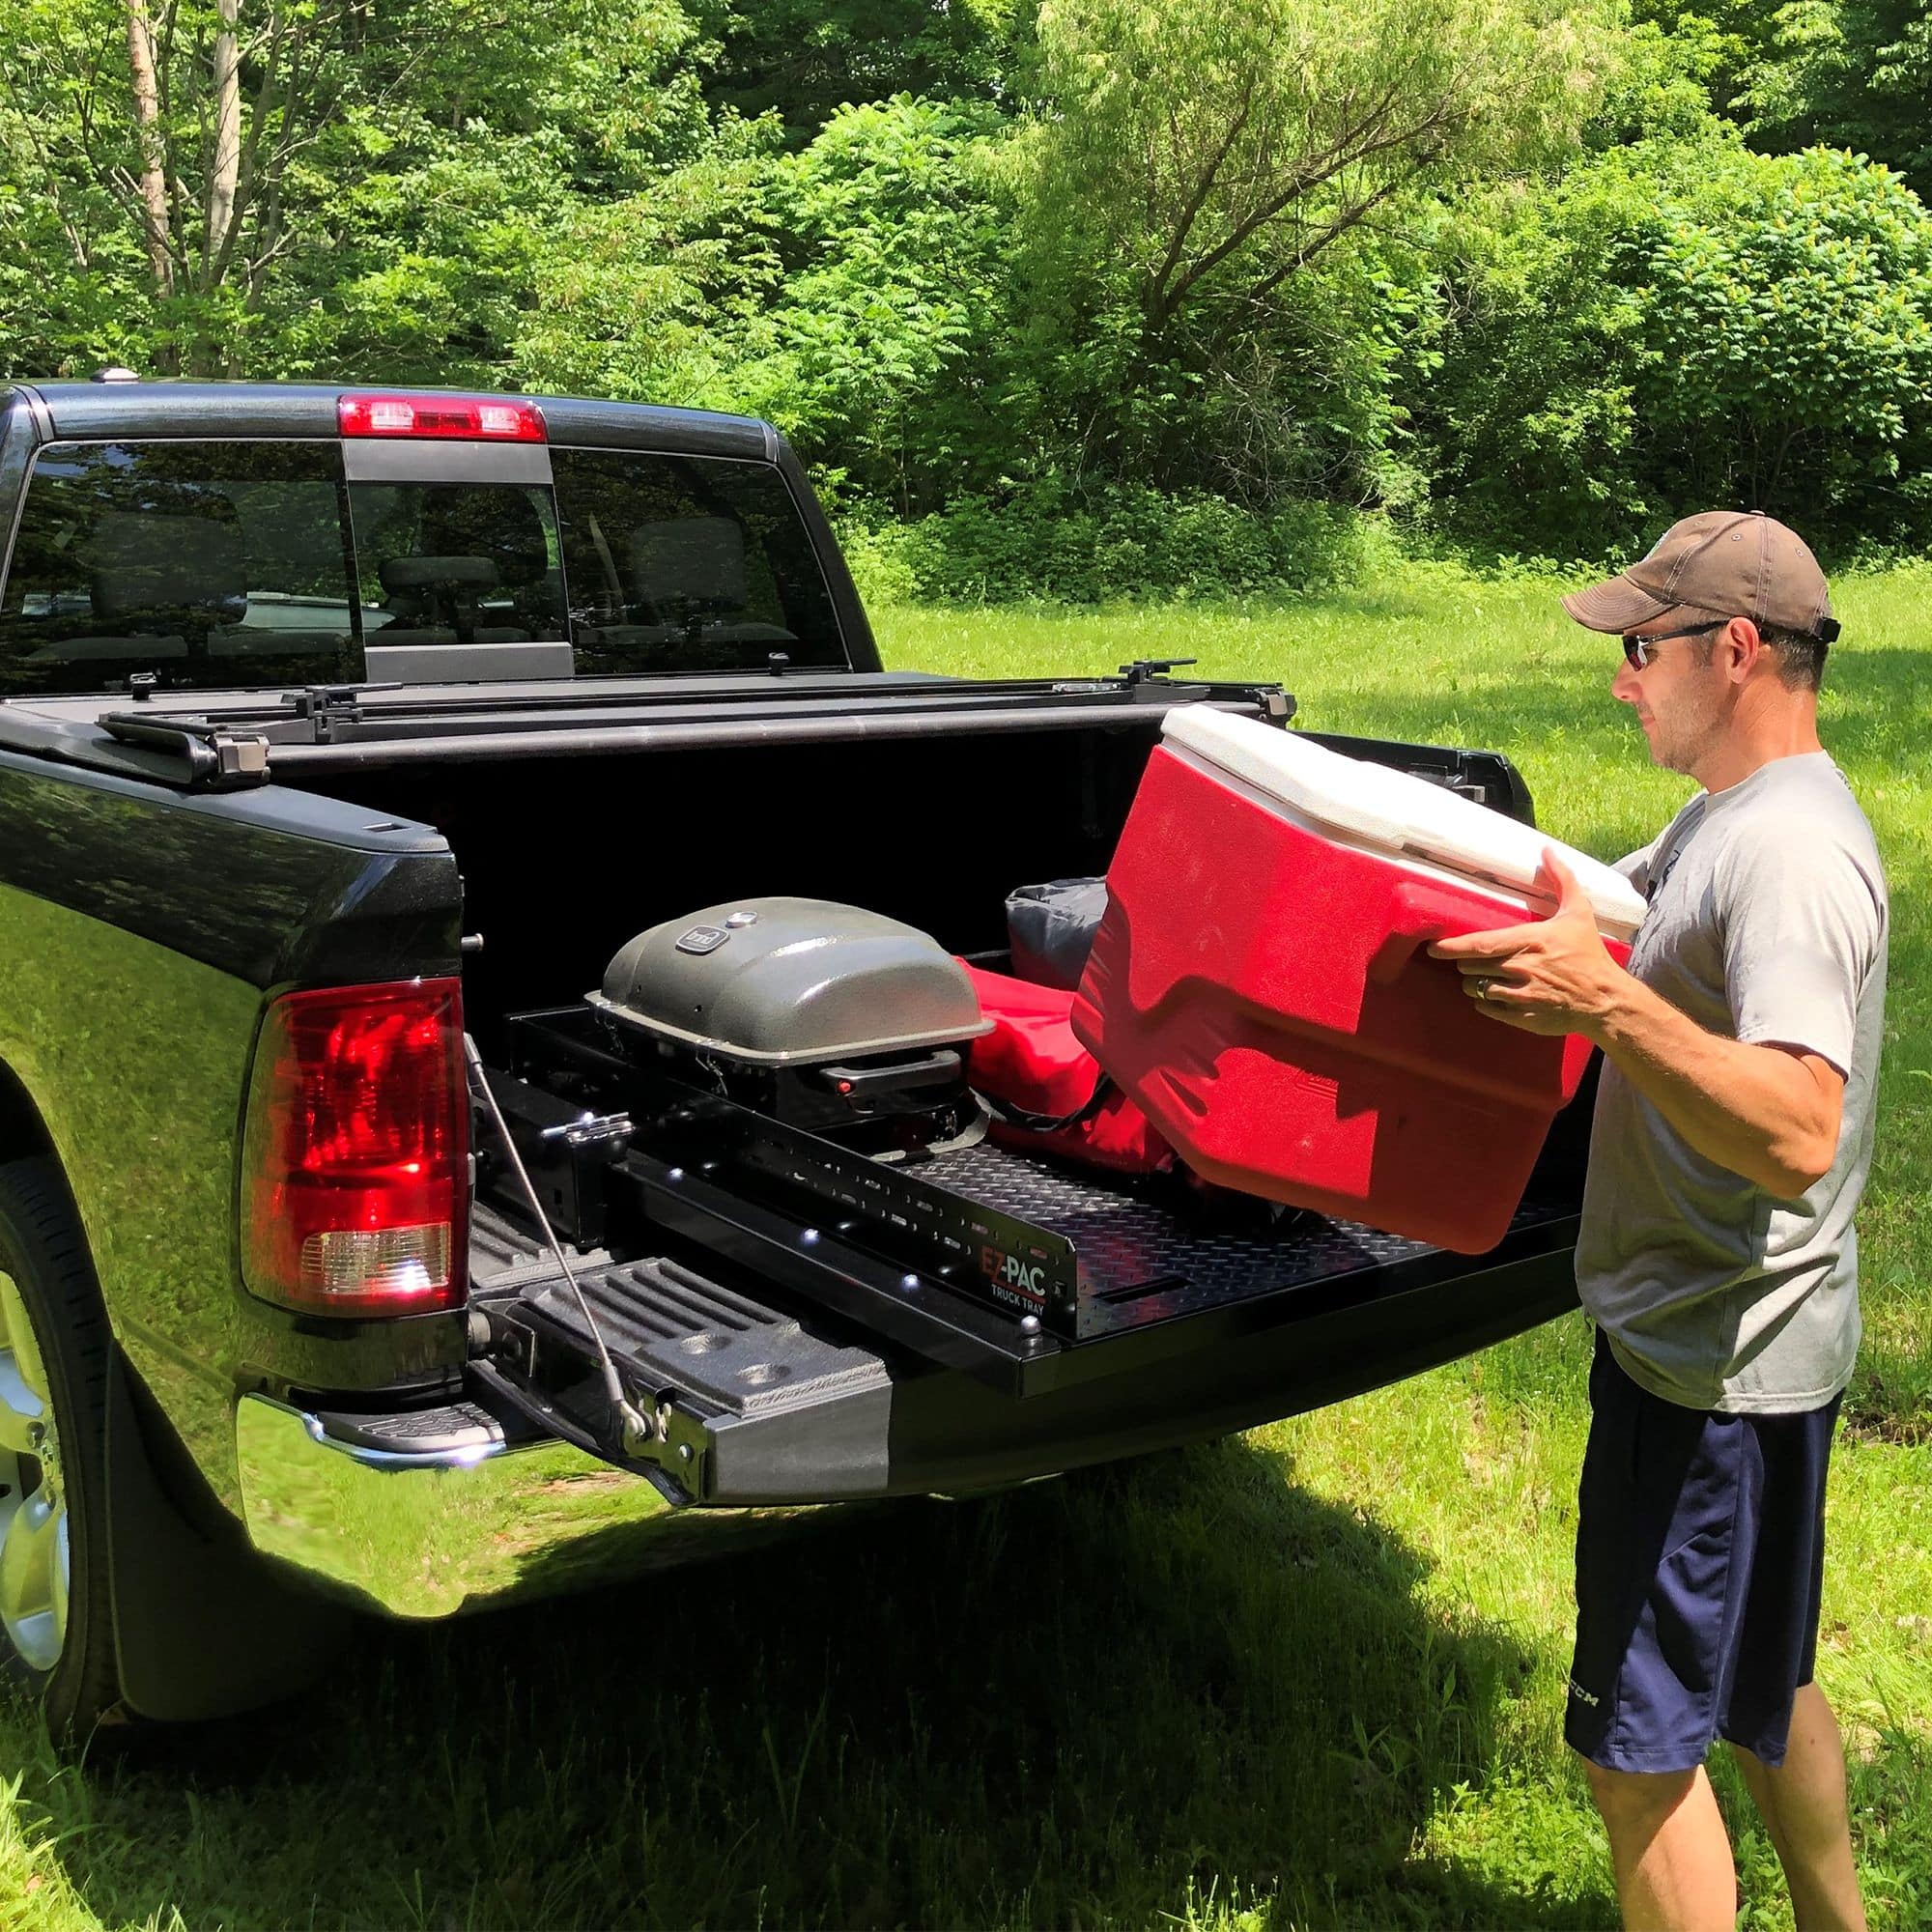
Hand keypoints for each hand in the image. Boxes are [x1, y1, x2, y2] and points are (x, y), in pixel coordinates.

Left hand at [1426, 850, 1627, 1036]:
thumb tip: (1547, 850)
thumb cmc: (1589, 954)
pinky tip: (1495, 995)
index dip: (1452, 946)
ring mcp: (1521, 995)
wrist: (1606, 999)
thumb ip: (1561, 879)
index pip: (1480, 944)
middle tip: (1473, 959)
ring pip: (1476, 988)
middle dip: (1467, 962)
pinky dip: (1485, 1002)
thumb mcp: (1579, 912)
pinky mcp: (1522, 1017)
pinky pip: (1487, 1009)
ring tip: (1483, 976)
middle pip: (1472, 966)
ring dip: (1473, 982)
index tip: (1434, 947)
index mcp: (1529, 941)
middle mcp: (1521, 968)